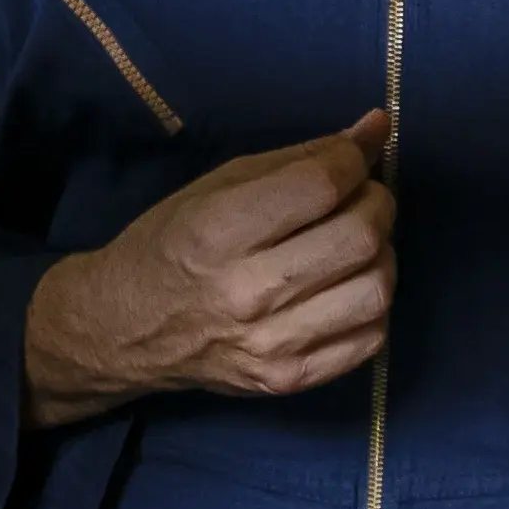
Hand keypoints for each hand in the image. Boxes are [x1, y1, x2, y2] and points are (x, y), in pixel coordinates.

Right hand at [22, 112, 396, 428]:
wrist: (126, 330)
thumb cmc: (172, 243)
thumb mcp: (220, 185)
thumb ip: (300, 158)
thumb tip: (375, 129)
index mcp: (220, 231)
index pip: (322, 186)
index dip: (354, 159)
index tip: (354, 155)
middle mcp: (248, 292)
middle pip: (359, 237)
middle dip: (376, 203)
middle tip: (360, 198)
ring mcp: (272, 344)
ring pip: (376, 290)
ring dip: (381, 255)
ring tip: (355, 245)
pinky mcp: (290, 380)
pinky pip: (372, 339)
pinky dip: (372, 304)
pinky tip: (345, 287)